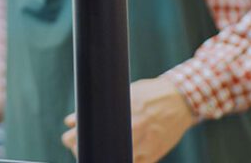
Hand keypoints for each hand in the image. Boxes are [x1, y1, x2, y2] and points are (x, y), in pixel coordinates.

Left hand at [61, 77, 194, 162]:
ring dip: (99, 157)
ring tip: (91, 152)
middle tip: (75, 145)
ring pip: (114, 159)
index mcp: (122, 113)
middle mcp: (132, 131)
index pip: (90, 132)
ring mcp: (143, 146)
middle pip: (98, 148)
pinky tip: (113, 156)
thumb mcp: (123, 95)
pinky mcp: (153, 155)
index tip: (69, 137)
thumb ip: (98, 108)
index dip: (74, 138)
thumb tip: (70, 120)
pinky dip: (120, 160)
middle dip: (81, 149)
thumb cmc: (148, 94)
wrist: (181, 100)